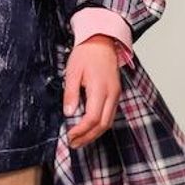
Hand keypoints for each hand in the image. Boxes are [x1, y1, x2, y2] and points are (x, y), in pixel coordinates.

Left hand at [63, 34, 121, 149]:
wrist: (101, 41)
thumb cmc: (86, 54)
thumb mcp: (73, 72)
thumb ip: (71, 93)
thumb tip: (69, 113)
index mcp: (100, 88)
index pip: (92, 118)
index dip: (81, 130)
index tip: (69, 136)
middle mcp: (112, 94)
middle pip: (103, 124)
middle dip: (88, 137)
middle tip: (73, 144)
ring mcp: (116, 94)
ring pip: (109, 122)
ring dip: (94, 134)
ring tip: (80, 140)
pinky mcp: (116, 93)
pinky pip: (110, 115)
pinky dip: (100, 125)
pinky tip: (89, 129)